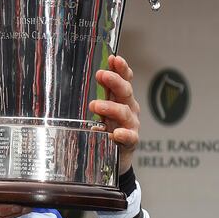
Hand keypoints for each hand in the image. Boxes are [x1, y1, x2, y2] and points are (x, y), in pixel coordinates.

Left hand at [89, 54, 139, 174]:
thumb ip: (99, 94)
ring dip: (111, 107)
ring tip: (95, 106)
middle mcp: (128, 109)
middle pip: (125, 92)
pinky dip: (124, 134)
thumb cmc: (108, 130)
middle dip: (115, 82)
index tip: (114, 59)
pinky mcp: (130, 142)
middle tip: (101, 75)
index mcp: (121, 99)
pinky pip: (130, 137)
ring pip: (124, 113)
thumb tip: (87, 76)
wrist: (116, 158)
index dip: (121, 69)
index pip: (124, 80)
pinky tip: (116, 133)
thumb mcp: (102, 110)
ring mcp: (131, 125)